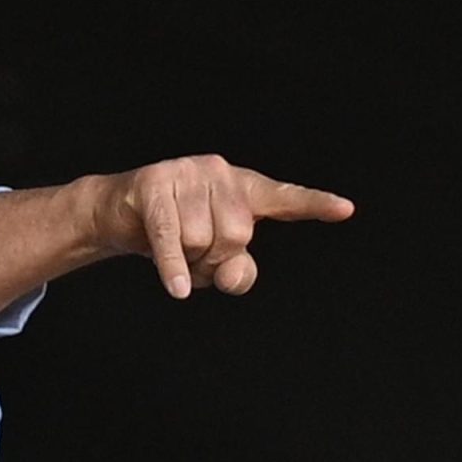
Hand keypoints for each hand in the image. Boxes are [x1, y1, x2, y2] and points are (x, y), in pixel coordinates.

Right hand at [97, 154, 354, 298]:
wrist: (116, 213)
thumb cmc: (173, 234)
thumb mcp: (211, 258)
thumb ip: (236, 272)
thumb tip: (232, 275)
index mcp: (241, 187)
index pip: (283, 197)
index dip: (313, 205)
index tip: (345, 209)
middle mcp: (218, 172)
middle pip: (237, 234)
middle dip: (214, 259)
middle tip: (193, 257)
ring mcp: (185, 173)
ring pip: (201, 239)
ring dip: (185, 261)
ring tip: (172, 251)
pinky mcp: (152, 184)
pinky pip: (169, 237)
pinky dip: (173, 268)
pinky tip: (176, 289)